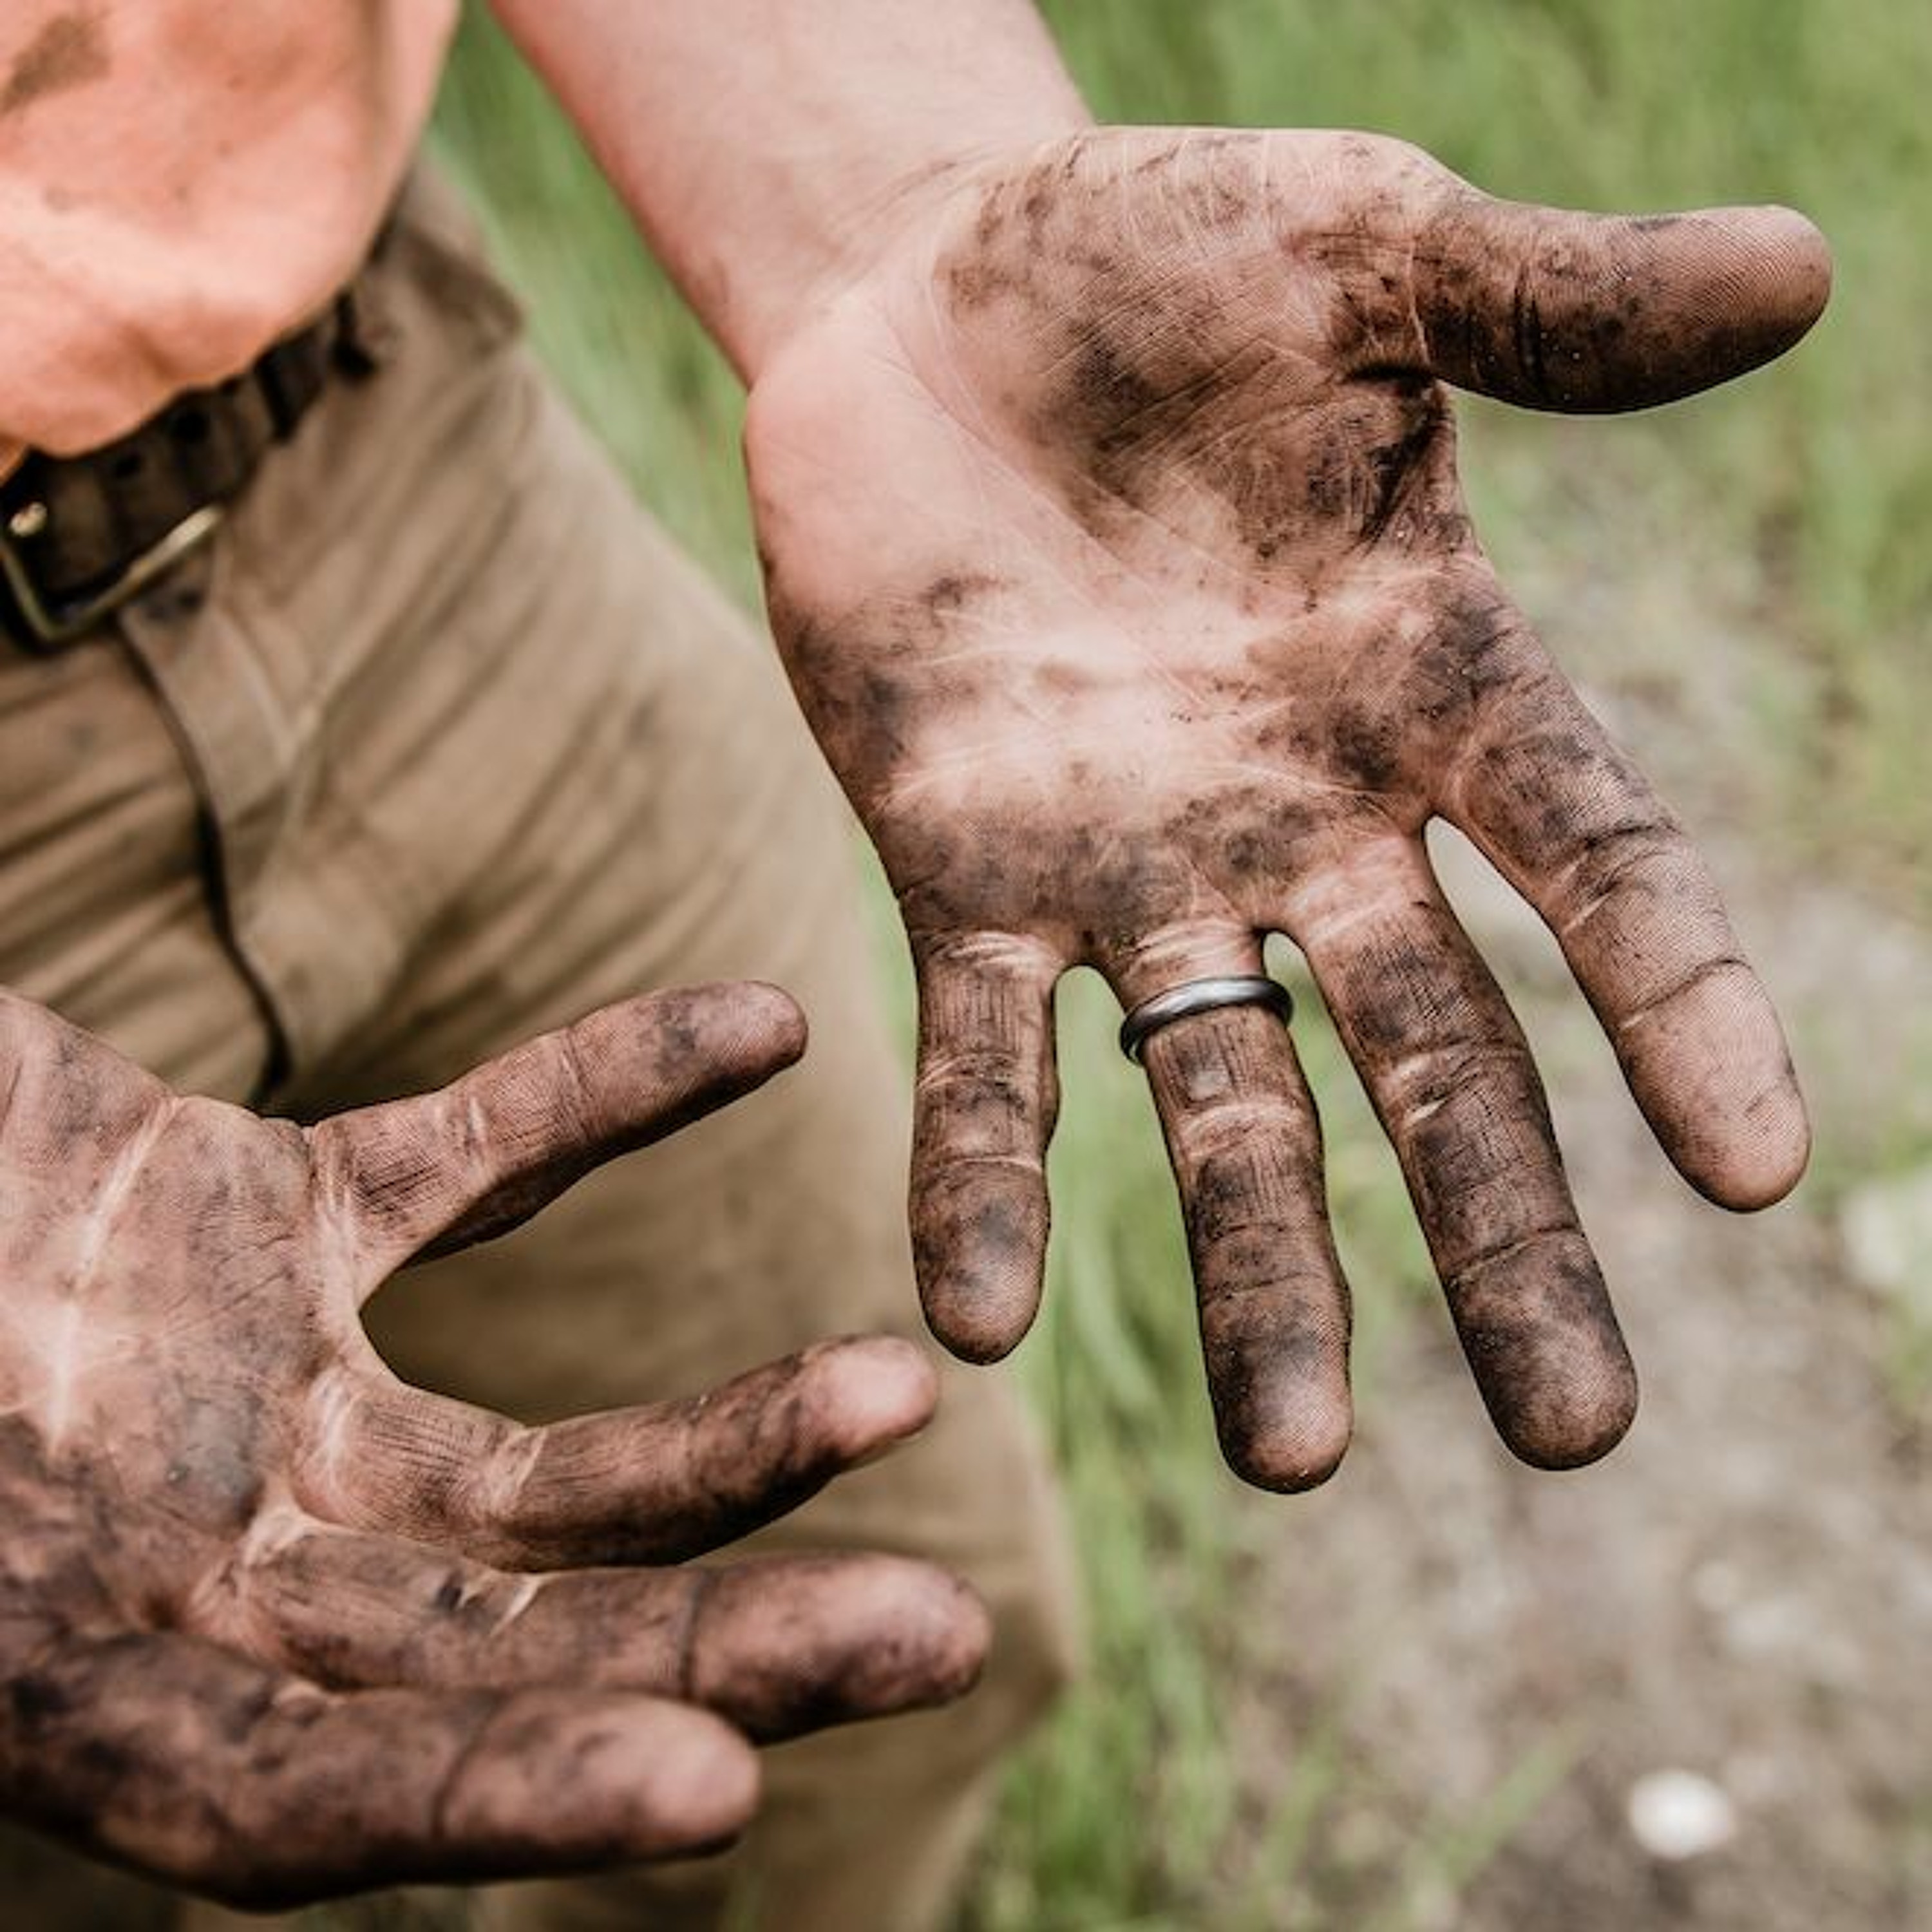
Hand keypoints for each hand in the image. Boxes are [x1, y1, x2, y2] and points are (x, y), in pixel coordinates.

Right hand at [0, 985, 984, 1906]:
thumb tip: (39, 1664)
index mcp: (66, 1673)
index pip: (318, 1796)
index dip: (503, 1802)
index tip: (716, 1796)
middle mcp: (197, 1562)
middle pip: (506, 1644)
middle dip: (720, 1650)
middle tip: (947, 1638)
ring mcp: (250, 1397)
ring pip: (541, 1457)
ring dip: (726, 1430)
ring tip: (901, 1387)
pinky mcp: (270, 1219)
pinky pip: (476, 1160)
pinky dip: (607, 1089)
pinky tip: (761, 1022)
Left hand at [745, 128, 1827, 1488]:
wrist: (921, 297)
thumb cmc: (1157, 257)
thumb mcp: (1362, 251)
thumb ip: (1552, 303)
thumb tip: (1806, 267)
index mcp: (1428, 677)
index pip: (1591, 859)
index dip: (1678, 1004)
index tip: (1753, 1170)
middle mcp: (1300, 812)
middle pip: (1431, 1052)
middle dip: (1498, 1236)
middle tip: (1575, 1437)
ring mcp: (1130, 865)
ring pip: (1217, 1101)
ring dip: (1256, 1274)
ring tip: (1285, 1462)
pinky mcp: (957, 873)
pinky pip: (979, 1056)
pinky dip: (981, 1180)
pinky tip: (977, 1322)